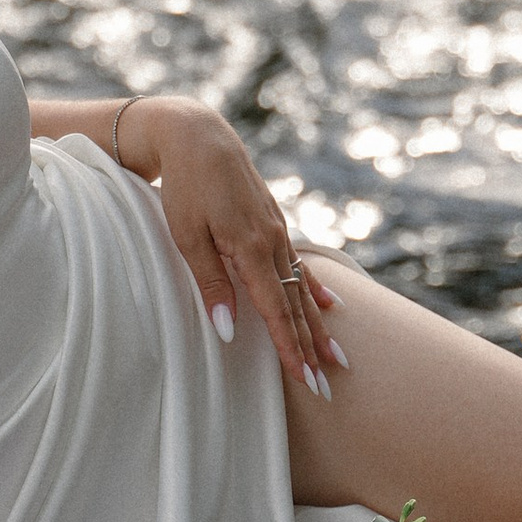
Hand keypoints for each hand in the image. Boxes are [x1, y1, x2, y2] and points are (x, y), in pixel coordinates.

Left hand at [115, 98, 344, 398]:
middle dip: (311, 346)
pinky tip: (331, 305)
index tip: (305, 378)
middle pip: (296, 304)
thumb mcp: (188, 237)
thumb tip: (227, 331)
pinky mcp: (274, 223)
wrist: (197, 137)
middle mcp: (273, 241)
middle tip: (327, 384)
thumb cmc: (185, 188)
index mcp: (251, 248)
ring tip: (336, 356)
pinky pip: (300, 263)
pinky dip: (314, 288)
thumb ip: (210, 285)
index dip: (290, 347)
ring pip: (302, 287)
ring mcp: (277, 231)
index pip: (276, 309)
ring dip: (318, 324)